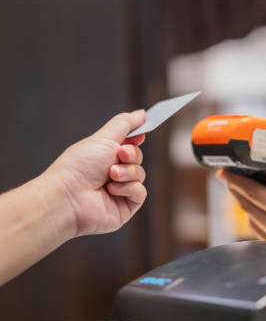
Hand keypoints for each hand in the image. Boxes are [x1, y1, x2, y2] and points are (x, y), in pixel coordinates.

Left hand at [41, 111, 146, 237]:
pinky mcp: (124, 207)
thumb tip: (142, 114)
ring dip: (127, 172)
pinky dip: (128, 188)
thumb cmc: (79, 166)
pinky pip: (140, 192)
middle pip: (138, 157)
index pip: (128, 143)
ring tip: (111, 175)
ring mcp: (119, 190)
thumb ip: (125, 124)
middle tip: (120, 154)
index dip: (135, 138)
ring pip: (140, 174)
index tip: (139, 134)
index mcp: (104, 155)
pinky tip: (112, 190)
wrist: (68, 196)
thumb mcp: (104, 138)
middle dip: (131, 154)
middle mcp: (111, 172)